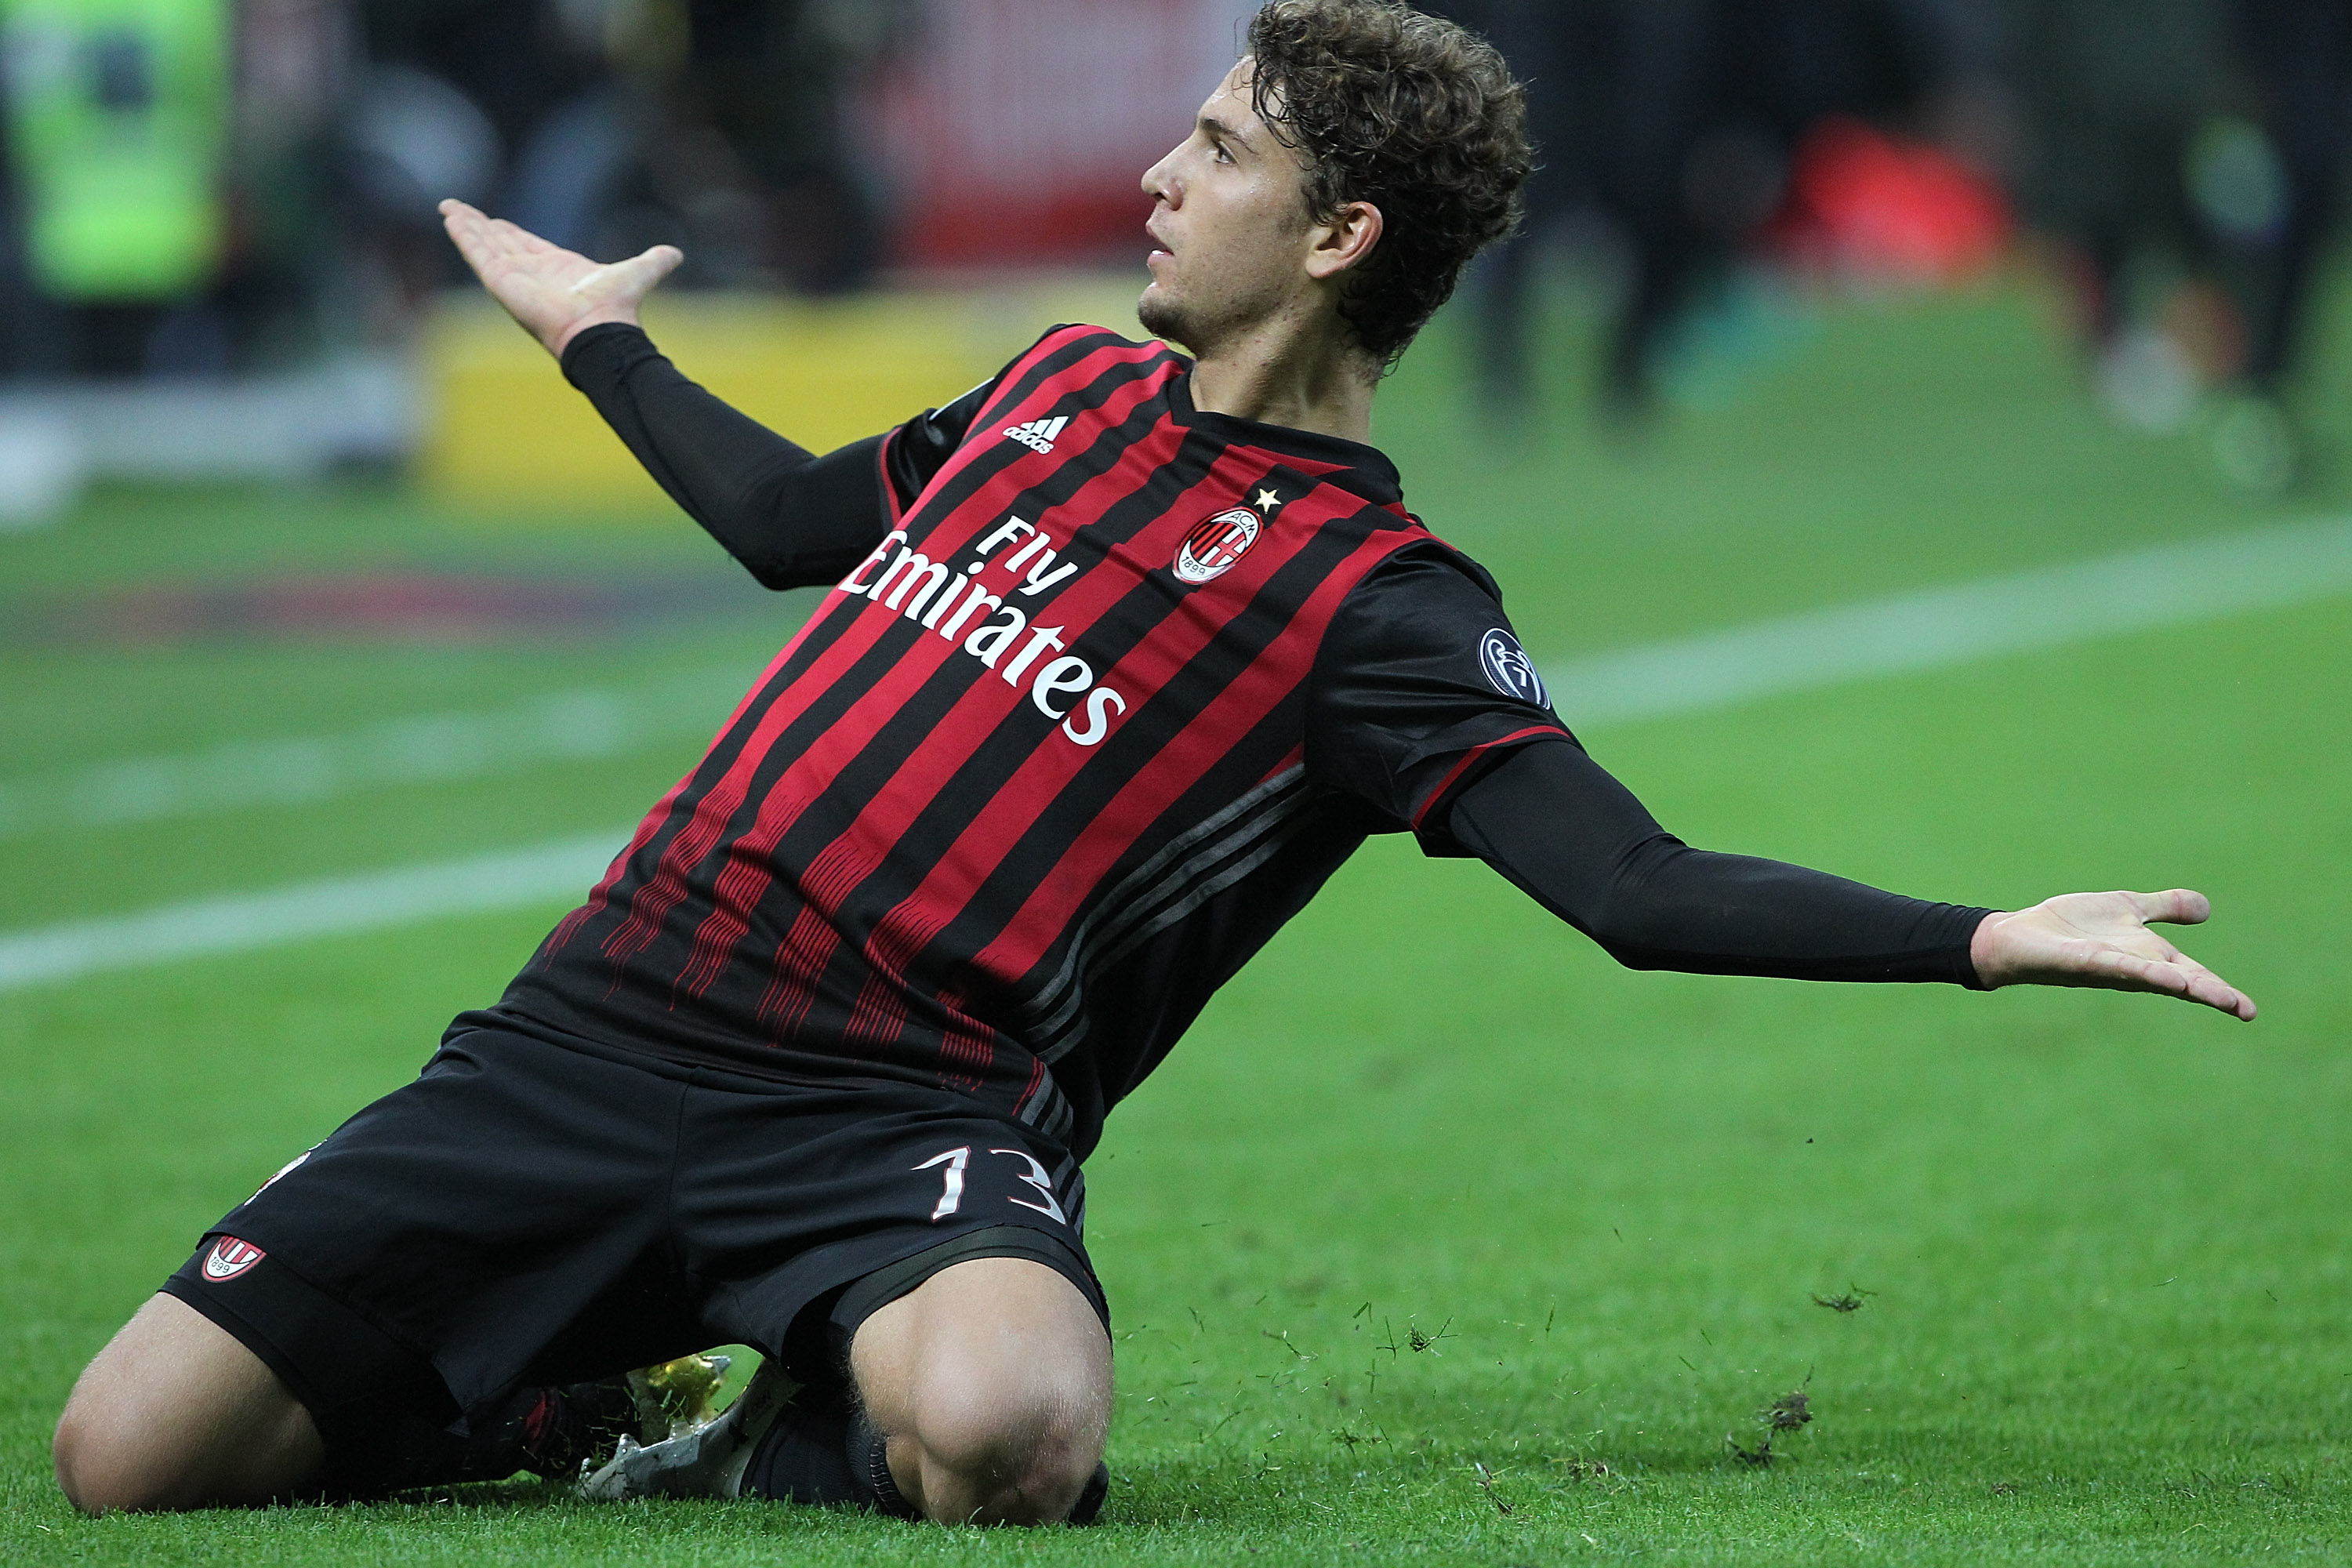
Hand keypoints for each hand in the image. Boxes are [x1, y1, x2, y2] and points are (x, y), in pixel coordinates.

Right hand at [439, 199, 682, 357]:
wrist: (599, 332)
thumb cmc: (615, 309)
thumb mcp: (637, 275)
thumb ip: (654, 263)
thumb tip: (676, 253)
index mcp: (557, 269)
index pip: (526, 245)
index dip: (510, 232)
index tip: (495, 221)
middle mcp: (532, 273)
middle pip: (499, 243)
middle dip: (480, 227)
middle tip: (459, 210)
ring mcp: (514, 277)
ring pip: (483, 245)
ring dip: (466, 227)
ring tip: (448, 209)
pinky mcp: (501, 280)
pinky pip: (477, 253)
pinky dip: (464, 236)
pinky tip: (450, 219)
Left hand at [1969, 889, 2254, 1020]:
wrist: (2020, 935)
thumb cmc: (2072, 927)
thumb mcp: (2127, 908)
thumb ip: (2164, 908)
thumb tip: (2207, 909)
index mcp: (2149, 955)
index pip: (2192, 975)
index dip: (2219, 990)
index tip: (2249, 1010)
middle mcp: (2133, 966)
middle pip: (2180, 982)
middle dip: (2210, 993)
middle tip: (2244, 1009)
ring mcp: (2109, 966)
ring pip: (2151, 977)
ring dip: (2181, 985)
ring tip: (2212, 995)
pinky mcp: (2082, 961)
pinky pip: (2114, 965)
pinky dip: (2136, 968)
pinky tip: (2157, 972)